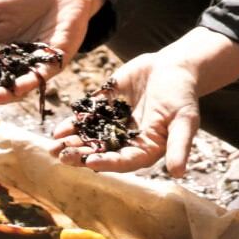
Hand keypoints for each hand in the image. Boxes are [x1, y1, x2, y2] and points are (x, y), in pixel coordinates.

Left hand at [52, 26, 238, 176]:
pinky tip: (59, 129)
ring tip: (53, 147)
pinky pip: (86, 117)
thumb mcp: (185, 121)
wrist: (174, 66)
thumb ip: (179, 146)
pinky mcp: (105, 105)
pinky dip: (73, 124)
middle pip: (101, 152)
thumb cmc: (183, 95)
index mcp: (145, 149)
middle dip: (81, 155)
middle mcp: (126, 140)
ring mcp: (113, 123)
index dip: (107, 163)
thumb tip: (178, 173)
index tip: (91, 163)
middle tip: (63, 156)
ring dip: (72, 143)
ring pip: (89, 137)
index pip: (124, 161)